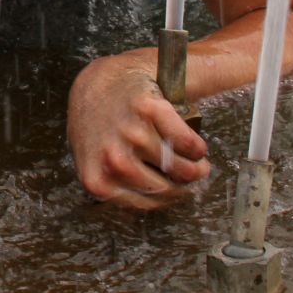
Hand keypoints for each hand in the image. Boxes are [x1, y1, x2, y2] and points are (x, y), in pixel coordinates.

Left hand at [67, 51, 209, 209]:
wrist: (99, 84)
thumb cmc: (99, 128)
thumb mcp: (95, 164)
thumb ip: (116, 189)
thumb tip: (152, 208)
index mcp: (98, 181)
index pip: (146, 204)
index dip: (167, 199)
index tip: (176, 192)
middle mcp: (113, 159)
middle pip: (166, 188)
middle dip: (184, 186)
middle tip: (192, 177)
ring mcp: (131, 134)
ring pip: (180, 167)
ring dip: (195, 167)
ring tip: (196, 163)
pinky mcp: (149, 111)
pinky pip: (187, 142)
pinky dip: (197, 148)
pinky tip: (196, 147)